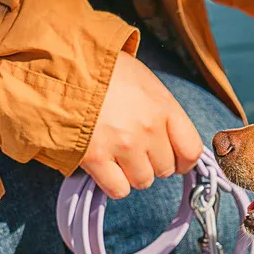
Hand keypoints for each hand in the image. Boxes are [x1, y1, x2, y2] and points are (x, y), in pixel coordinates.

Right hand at [81, 52, 202, 197]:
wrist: (62, 64)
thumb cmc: (107, 72)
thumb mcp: (146, 83)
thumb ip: (164, 113)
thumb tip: (174, 142)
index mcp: (164, 108)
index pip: (192, 152)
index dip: (183, 161)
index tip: (175, 160)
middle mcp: (148, 129)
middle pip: (165, 169)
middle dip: (153, 163)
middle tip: (136, 149)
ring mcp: (123, 144)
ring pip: (143, 181)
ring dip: (132, 174)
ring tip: (118, 155)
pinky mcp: (95, 157)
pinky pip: (118, 189)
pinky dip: (113, 183)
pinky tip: (105, 167)